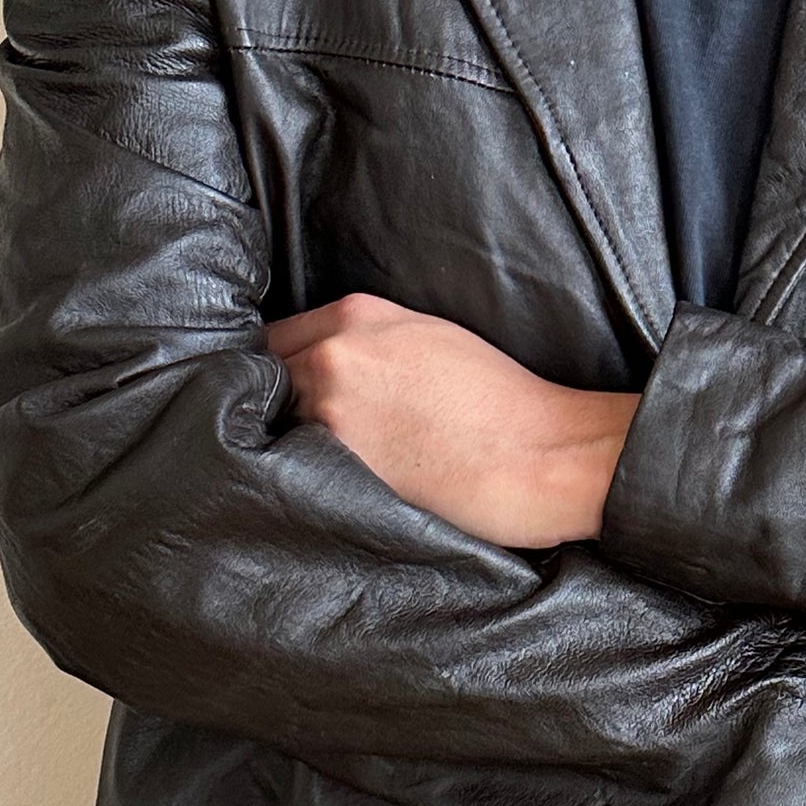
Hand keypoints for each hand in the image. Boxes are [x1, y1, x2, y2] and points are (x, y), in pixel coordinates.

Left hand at [269, 293, 635, 547]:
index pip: (272, 340)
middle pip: (260, 383)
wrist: (544, 454)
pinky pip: (292, 469)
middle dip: (271, 408)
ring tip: (313, 468)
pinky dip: (299, 478)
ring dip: (282, 447)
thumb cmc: (504, 403)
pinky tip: (326, 489)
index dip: (273, 374)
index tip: (282, 399)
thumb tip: (324, 365)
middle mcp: (333, 355)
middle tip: (293, 438)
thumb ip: (367, 343)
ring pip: (271, 429)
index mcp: (356, 316)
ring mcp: (330, 410)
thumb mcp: (430, 339)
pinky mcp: (338, 464)